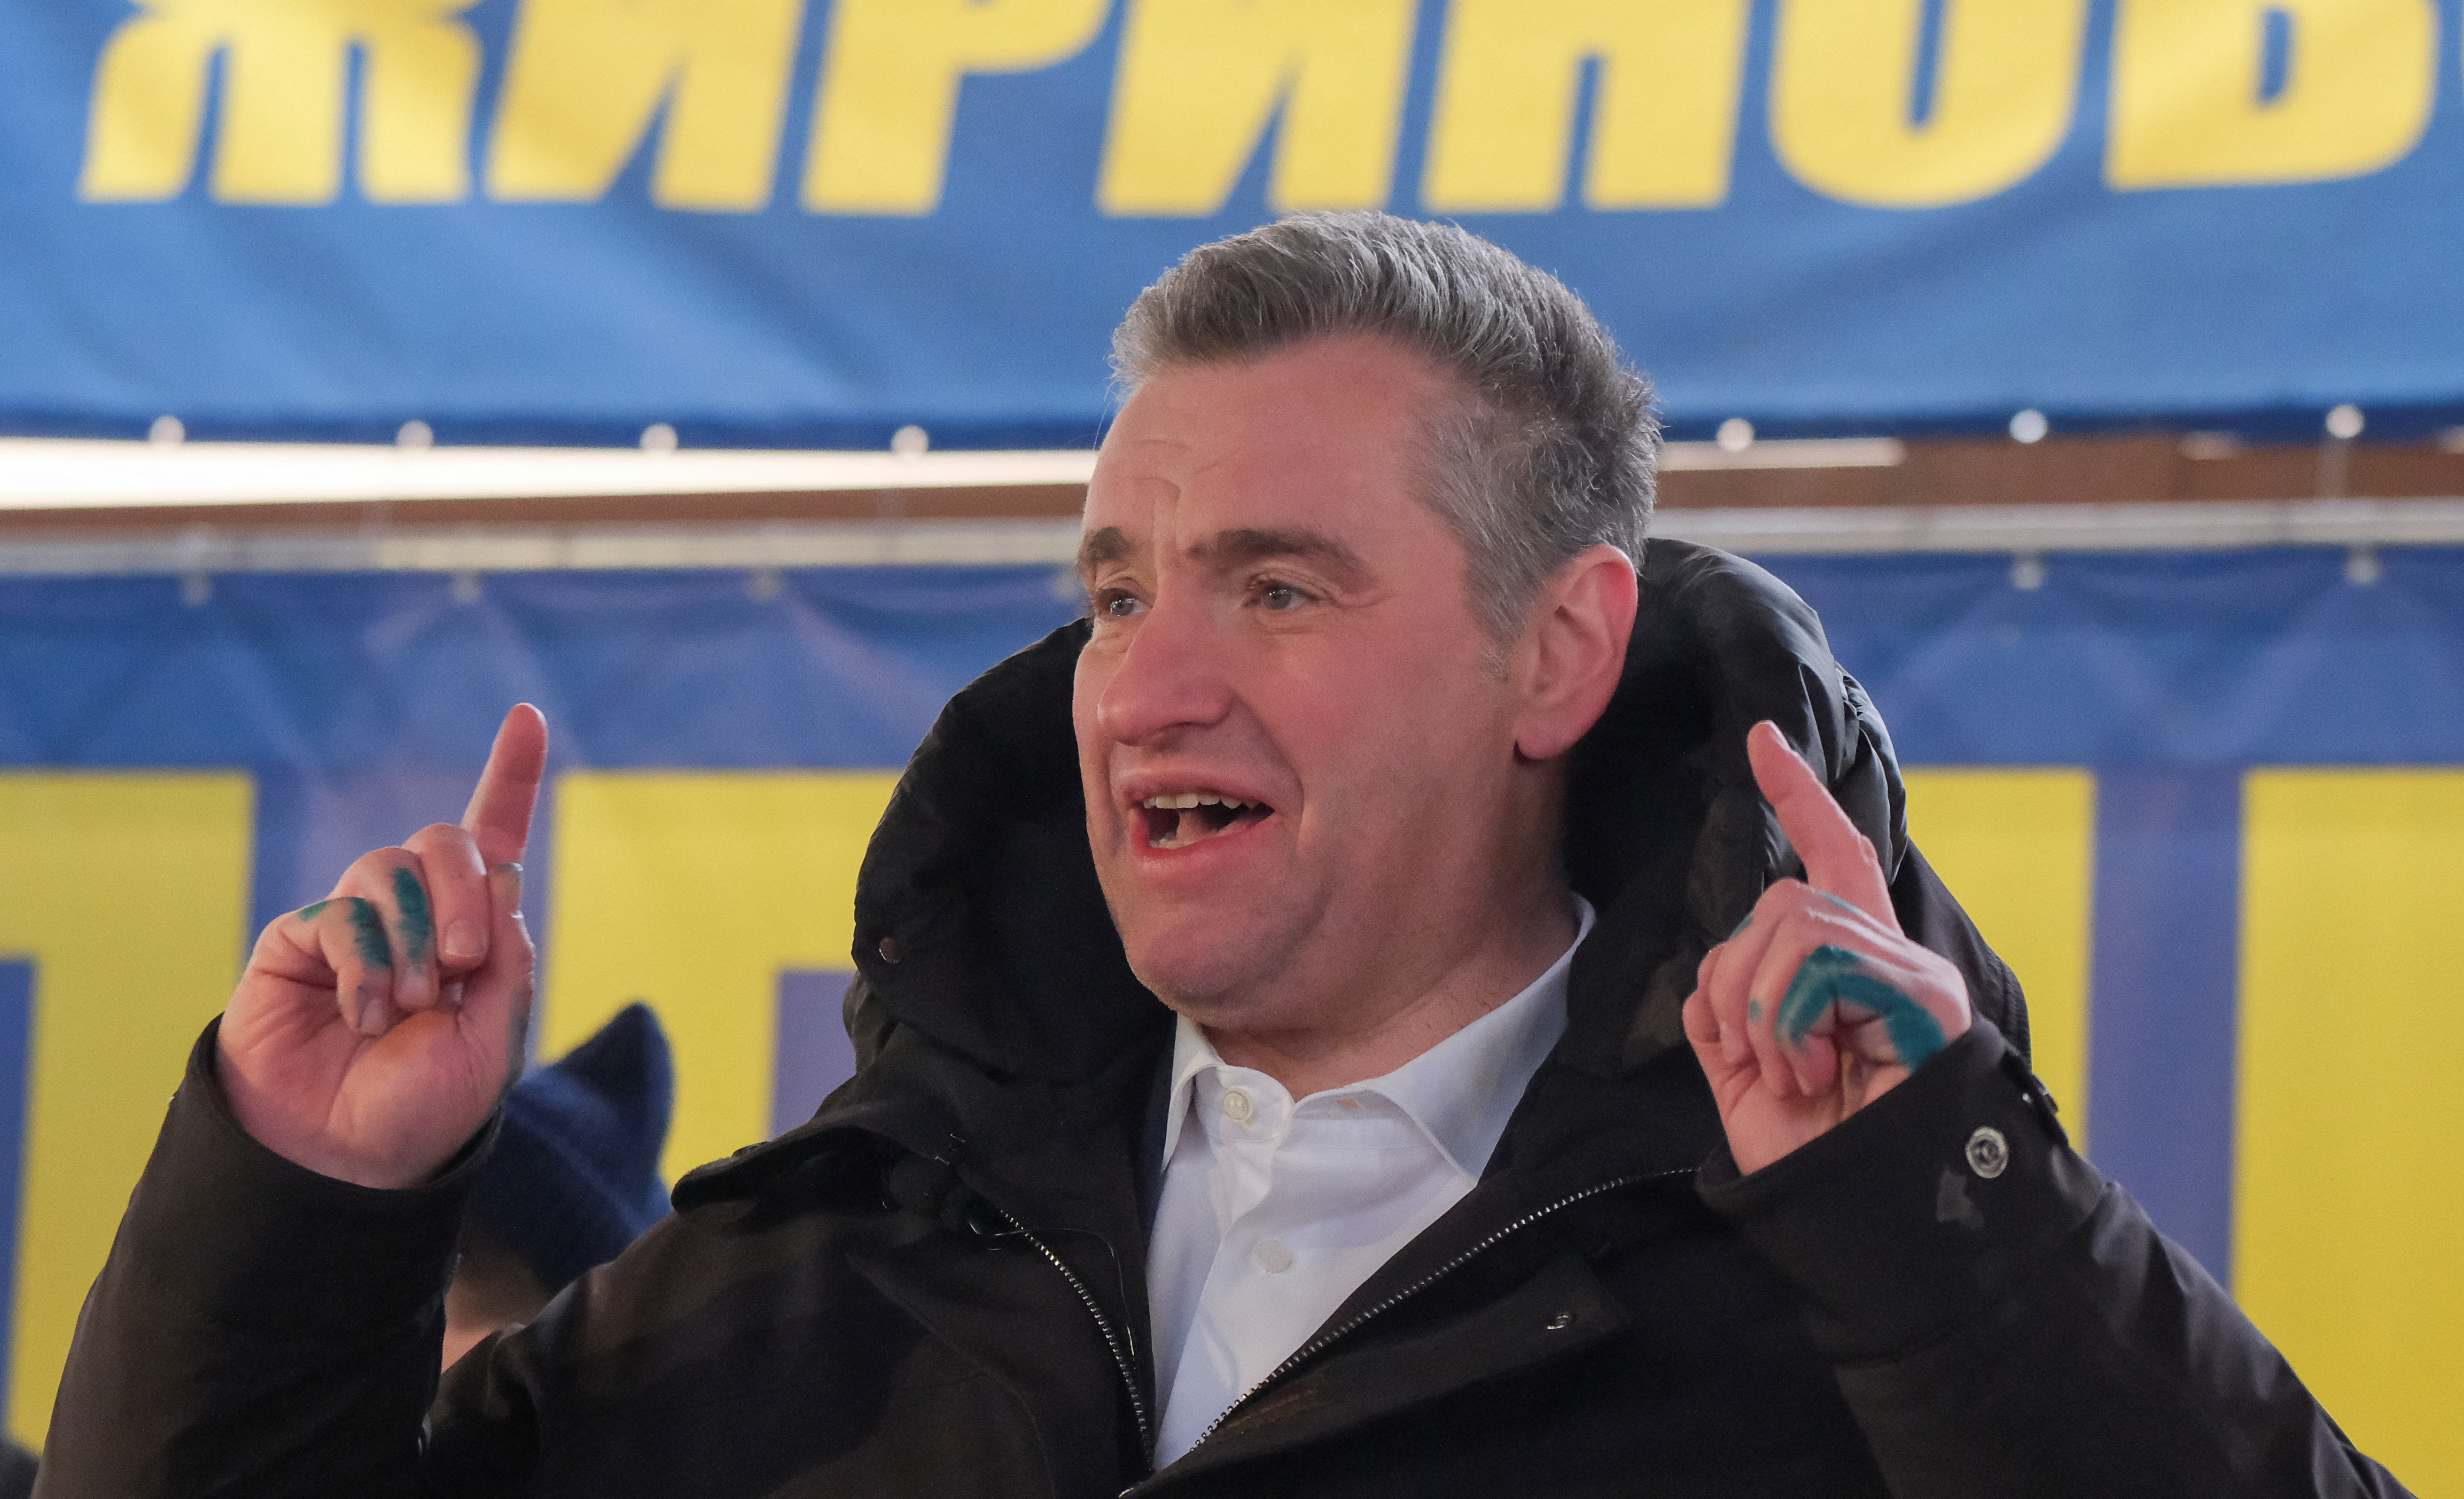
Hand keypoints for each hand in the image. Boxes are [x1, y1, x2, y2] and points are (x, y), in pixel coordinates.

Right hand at [217, 706, 546, 1188]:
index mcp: (476, 932)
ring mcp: (357, 922)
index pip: (495, 837)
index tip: (528, 715)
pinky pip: (344, 915)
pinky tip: (366, 1016)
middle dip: (467, 896)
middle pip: (449, 842)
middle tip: (464, 967)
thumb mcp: (495, 1039)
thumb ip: (509, 959)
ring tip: (411, 1006)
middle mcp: (418, 914)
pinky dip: (368, 967)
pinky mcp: (302, 940)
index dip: (510, 774)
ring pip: (394, 867)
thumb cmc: (422, 1106)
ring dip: (416, 937)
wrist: (344, 1156)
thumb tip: (505, 879)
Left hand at [1682, 720, 1970, 1173]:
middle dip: (1743, 980)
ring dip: (1765, 1011)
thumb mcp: (1749, 1073)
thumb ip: (1731, 1006)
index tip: (1763, 741)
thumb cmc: (1817, 1156)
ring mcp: (1914, 974)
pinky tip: (1814, 1077)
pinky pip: (1819, 963)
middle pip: (1784, 901)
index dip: (1798, 797)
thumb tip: (1715, 962)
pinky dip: (1790, 1024)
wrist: (1870, 1221)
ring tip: (1797, 1076)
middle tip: (1771, 1063)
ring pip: (1794, 924)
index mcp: (1850, 966)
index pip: (1828, 859)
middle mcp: (1891, 956)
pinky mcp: (1925, 995)